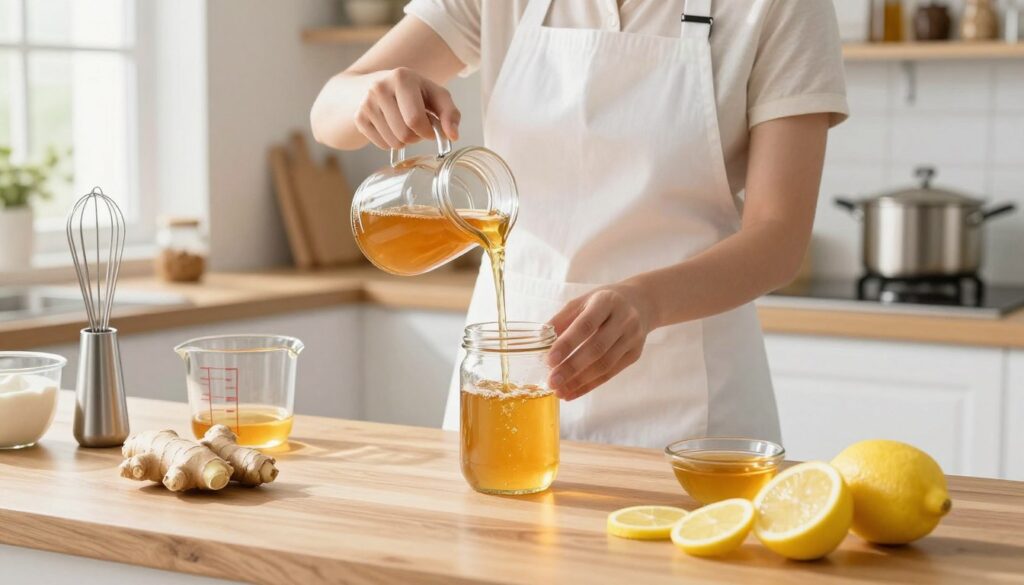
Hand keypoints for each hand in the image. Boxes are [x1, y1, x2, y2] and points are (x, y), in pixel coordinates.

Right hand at [354, 67, 460, 149]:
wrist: (377, 86)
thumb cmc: (414, 92)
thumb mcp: (435, 95)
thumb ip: (450, 113)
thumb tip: (453, 136)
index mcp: (401, 78)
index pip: (415, 120)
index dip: (428, 132)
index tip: (431, 129)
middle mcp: (379, 88)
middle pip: (404, 134)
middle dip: (416, 137)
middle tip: (417, 127)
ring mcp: (366, 103)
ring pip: (393, 143)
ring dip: (404, 141)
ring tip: (404, 125)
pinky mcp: (358, 118)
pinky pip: (382, 145)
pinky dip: (391, 142)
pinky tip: (391, 127)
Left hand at [545, 282, 655, 399]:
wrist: (641, 303)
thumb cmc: (603, 302)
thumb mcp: (582, 302)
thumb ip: (562, 319)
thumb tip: (541, 341)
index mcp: (606, 301)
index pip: (586, 325)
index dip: (567, 343)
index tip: (549, 360)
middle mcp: (624, 319)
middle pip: (597, 348)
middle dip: (572, 367)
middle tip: (552, 381)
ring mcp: (632, 338)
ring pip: (605, 364)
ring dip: (580, 381)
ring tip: (559, 391)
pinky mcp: (635, 354)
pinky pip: (610, 373)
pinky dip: (589, 385)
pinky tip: (572, 392)